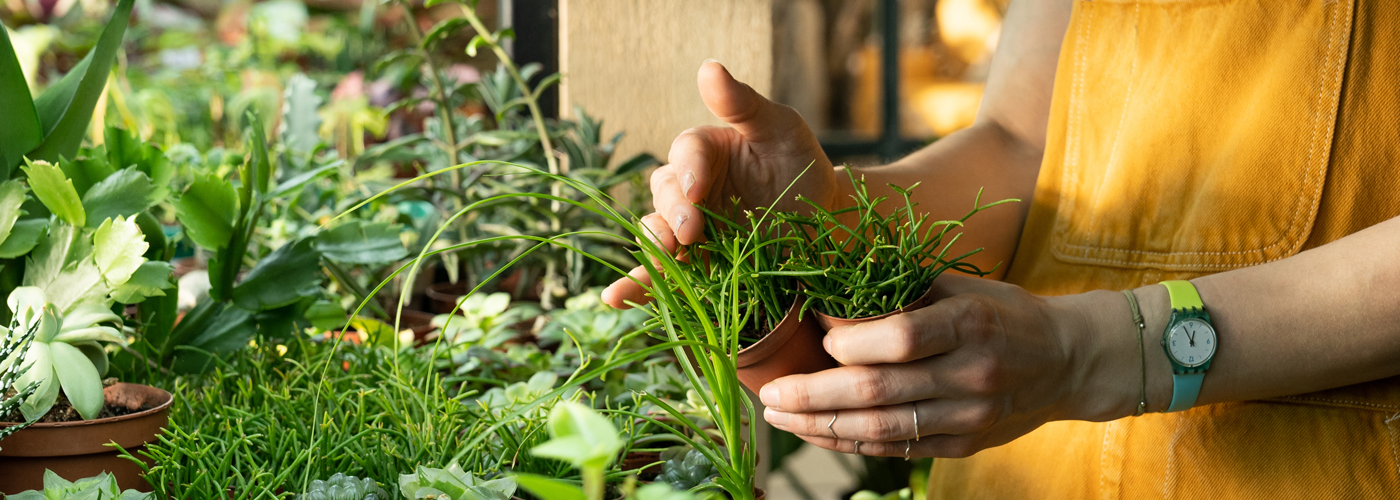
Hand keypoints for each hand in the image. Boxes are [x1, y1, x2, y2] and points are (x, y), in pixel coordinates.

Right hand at [601, 60, 837, 308]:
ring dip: (652, 246)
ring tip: (658, 257)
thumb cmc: (801, 164)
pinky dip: (636, 287)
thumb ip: (742, 103)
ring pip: (656, 233)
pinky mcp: (696, 266)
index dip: (688, 170)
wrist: (826, 221)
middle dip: (673, 211)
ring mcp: (690, 230)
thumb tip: (709, 67)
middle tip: (690, 231)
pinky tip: (615, 297)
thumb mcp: (780, 127)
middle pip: (664, 194)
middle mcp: (688, 189)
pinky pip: (661, 276)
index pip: (685, 153)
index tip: (699, 189)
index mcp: (704, 151)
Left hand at [758, 275, 1138, 457]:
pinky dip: (852, 442)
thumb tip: (830, 306)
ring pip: (882, 429)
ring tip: (781, 418)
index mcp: (971, 324)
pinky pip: (897, 448)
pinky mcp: (964, 445)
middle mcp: (971, 375)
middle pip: (879, 391)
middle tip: (770, 395)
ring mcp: (969, 417)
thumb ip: (904, 296)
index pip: (901, 339)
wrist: (1068, 361)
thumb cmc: (1003, 313)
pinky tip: (818, 432)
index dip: (851, 345)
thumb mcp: (963, 287)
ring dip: (822, 426)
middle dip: (814, 395)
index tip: (818, 340)